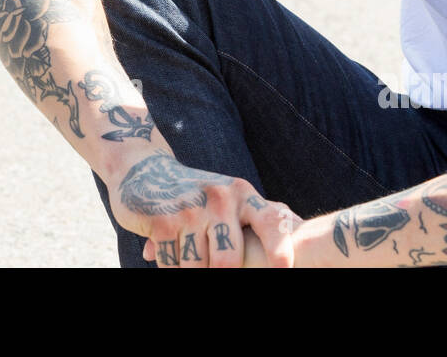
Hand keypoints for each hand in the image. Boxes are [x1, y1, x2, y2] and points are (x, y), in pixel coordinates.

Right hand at [110, 151, 297, 267]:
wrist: (145, 171)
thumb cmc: (200, 196)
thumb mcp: (232, 199)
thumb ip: (262, 217)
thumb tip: (301, 230)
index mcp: (244, 195)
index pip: (271, 222)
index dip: (281, 248)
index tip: (285, 270)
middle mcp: (220, 199)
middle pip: (227, 262)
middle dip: (222, 275)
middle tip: (215, 269)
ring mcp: (190, 209)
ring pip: (197, 268)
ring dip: (193, 271)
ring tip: (193, 260)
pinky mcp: (162, 221)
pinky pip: (172, 266)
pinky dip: (173, 270)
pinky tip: (173, 259)